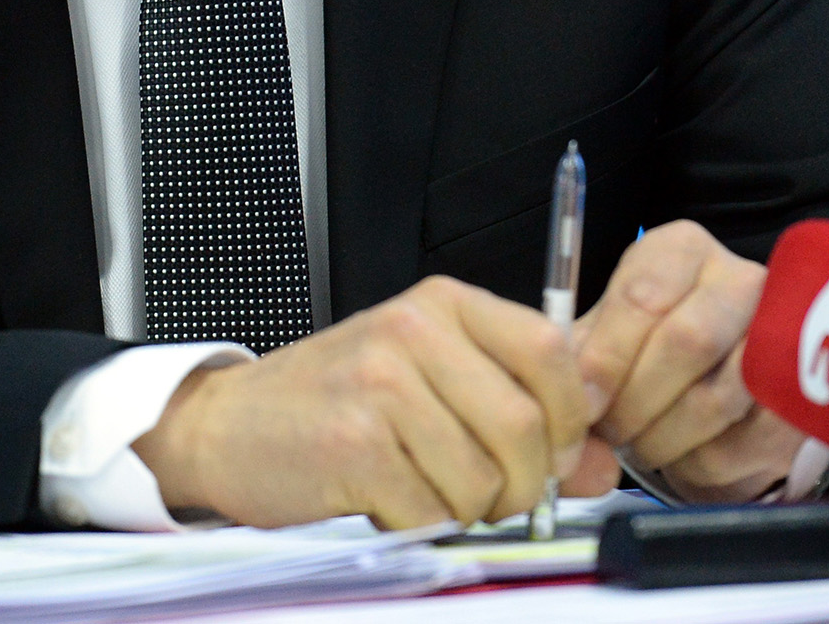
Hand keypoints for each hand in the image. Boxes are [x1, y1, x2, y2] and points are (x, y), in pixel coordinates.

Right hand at [132, 275, 595, 527]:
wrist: (228, 426)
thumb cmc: (336, 402)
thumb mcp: (434, 383)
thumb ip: (525, 413)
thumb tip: (600, 465)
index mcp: (443, 304)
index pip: (552, 350)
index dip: (572, 417)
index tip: (559, 453)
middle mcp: (413, 330)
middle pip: (527, 426)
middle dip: (524, 484)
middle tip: (492, 494)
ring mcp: (380, 383)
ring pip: (484, 478)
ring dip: (467, 509)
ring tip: (425, 488)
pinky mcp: (353, 443)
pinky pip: (431, 511)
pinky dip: (419, 524)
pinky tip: (387, 498)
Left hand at [574, 220, 802, 501]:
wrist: (724, 372)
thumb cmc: (651, 344)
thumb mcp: (612, 330)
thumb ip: (584, 354)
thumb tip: (571, 396)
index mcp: (682, 251)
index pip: (644, 295)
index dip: (607, 356)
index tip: (582, 401)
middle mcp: (740, 280)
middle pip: (688, 341)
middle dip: (636, 400)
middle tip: (610, 431)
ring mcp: (780, 337)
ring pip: (715, 399)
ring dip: (663, 437)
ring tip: (640, 444)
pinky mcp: (799, 401)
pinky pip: (741, 445)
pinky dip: (697, 463)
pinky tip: (680, 453)